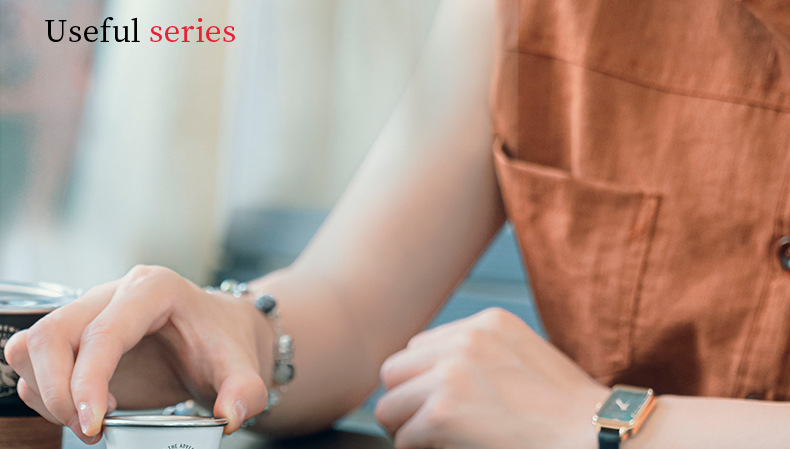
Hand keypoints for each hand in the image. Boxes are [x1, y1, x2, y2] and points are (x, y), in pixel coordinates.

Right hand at [3, 265, 269, 443]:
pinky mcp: (78, 335)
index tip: (93, 424)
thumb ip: (246, 391)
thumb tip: (231, 416)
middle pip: (52, 334)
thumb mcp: (244, 367)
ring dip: (47, 390)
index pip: (104, 333)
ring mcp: (91, 311)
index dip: (87, 381)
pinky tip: (89, 408)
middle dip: (58, 390)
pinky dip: (46, 391)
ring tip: (94, 416)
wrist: (222, 335)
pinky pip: (36, 360)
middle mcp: (115, 293)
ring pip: (33, 344)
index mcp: (155, 289)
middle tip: (90, 427)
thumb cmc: (226, 344)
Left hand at [375, 308, 608, 448]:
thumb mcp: (524, 358)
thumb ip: (482, 355)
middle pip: (396, 370)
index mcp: (486, 323)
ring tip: (434, 441)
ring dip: (407, 427)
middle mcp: (466, 340)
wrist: (598, 434)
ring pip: (390, 404)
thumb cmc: (569, 410)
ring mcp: (453, 374)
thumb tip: (434, 376)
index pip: (420, 347)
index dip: (424, 381)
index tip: (438, 404)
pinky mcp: (445, 413)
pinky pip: (404, 437)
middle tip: (426, 425)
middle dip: (406, 400)